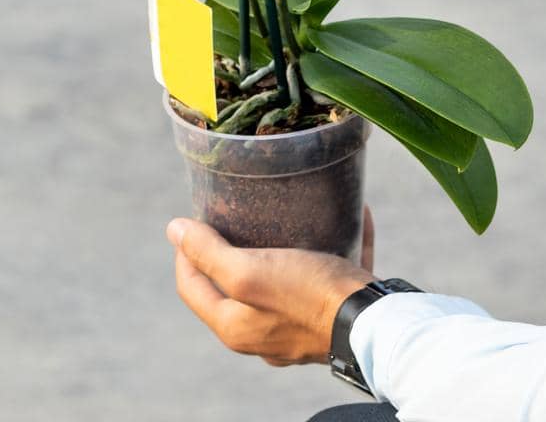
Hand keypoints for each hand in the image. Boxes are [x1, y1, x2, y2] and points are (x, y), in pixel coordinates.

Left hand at [167, 209, 375, 366]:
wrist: (372, 323)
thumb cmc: (308, 296)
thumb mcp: (249, 272)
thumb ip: (209, 255)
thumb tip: (173, 230)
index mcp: (234, 327)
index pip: (191, 287)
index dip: (185, 251)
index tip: (194, 218)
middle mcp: (260, 334)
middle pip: (232, 287)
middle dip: (229, 250)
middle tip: (238, 213)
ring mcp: (296, 328)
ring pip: (278, 283)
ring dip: (278, 250)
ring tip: (286, 215)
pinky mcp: (329, 316)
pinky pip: (324, 275)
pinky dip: (330, 246)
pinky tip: (348, 217)